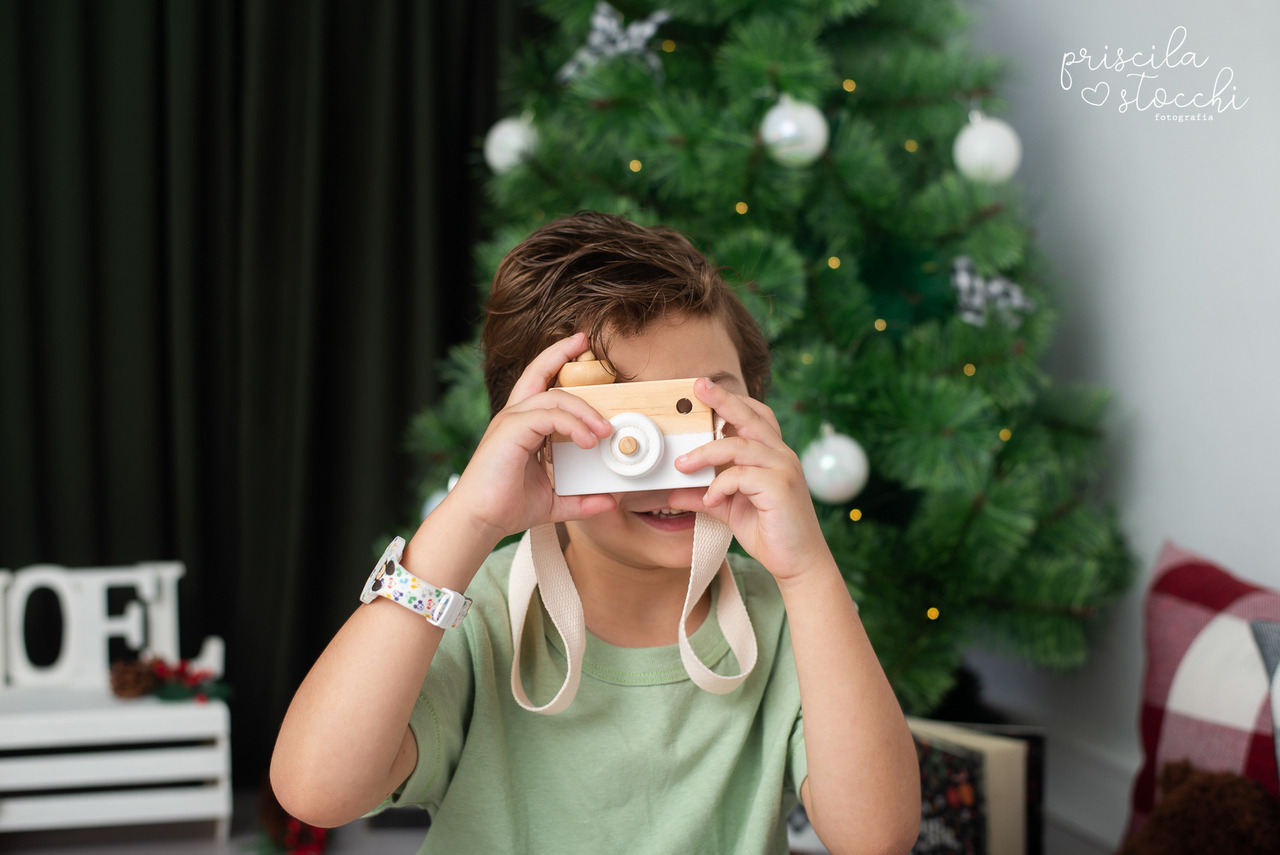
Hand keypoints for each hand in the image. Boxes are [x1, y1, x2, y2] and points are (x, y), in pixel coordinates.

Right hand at [441, 333, 616, 541]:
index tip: (579, 348)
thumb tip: (609, 500)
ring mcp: (510, 421)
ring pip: (553, 396)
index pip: (540, 384)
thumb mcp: (553, 501)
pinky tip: (586, 440)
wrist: (480, 521)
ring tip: (604, 431)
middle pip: (540, 374)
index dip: (556, 361)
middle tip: (589, 348)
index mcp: (522, 426)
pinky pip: (548, 416)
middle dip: (563, 355)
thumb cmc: (506, 507)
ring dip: (584, 410)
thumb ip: (580, 499)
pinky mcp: (510, 431)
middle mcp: (514, 417)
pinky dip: (572, 425)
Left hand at [669, 379, 833, 584]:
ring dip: (705, 453)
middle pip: (751, 417)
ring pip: (739, 446)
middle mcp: (781, 455)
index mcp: (772, 455)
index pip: (754, 416)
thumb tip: (673, 491)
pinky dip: (720, 485)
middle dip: (723, 399)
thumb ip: (706, 495)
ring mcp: (783, 469)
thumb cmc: (770, 532)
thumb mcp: (730, 509)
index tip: (705, 389)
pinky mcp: (780, 487)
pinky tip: (711, 499)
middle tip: (698, 385)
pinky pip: (741, 476)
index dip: (731, 401)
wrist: (799, 563)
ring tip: (682, 465)